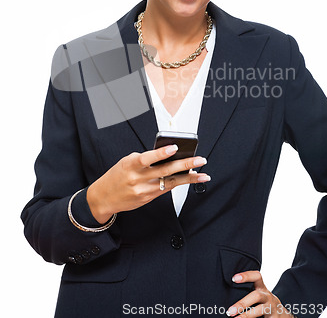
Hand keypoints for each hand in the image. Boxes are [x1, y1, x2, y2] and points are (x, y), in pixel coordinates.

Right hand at [87, 144, 210, 222]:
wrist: (104, 197)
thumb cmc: (117, 175)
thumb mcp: (126, 162)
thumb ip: (145, 159)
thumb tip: (168, 156)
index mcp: (130, 165)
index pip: (147, 158)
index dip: (161, 153)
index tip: (174, 148)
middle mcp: (138, 179)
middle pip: (164, 171)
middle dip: (185, 165)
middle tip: (200, 159)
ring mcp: (144, 190)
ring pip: (170, 182)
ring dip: (189, 178)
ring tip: (203, 174)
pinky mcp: (148, 198)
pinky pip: (167, 188)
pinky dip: (180, 182)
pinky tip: (191, 179)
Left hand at [226, 271, 293, 317]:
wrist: (281, 314)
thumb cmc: (263, 301)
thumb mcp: (258, 293)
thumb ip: (247, 291)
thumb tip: (225, 294)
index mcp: (261, 287)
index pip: (256, 276)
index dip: (246, 276)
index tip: (233, 278)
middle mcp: (267, 296)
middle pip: (256, 296)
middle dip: (242, 304)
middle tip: (230, 311)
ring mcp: (271, 307)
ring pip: (260, 309)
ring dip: (247, 315)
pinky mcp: (274, 317)